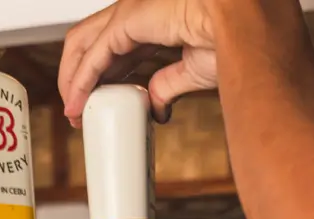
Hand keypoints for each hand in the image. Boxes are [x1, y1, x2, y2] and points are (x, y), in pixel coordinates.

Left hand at [58, 0, 219, 123]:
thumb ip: (168, 85)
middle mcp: (137, 11)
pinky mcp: (126, 21)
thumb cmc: (227, 39)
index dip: (100, 76)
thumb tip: (156, 107)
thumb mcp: (191, 70)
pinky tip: (77, 102)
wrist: (240, 27)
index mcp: (154, 20)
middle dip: (78, 77)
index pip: (113, 47)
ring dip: (73, 80)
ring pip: (83, 44)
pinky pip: (93, 56)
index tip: (94, 104)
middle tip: (77, 110)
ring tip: (73, 111)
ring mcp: (130, 11)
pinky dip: (81, 81)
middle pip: (90, 42)